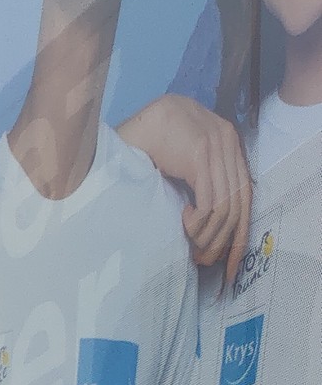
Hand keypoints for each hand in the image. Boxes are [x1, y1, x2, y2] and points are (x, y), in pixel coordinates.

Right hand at [119, 93, 252, 276]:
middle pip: (238, 203)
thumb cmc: (155, 145)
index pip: (245, 194)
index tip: (232, 260)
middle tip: (206, 261)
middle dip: (225, 240)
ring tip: (191, 246)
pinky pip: (209, 201)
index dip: (240, 230)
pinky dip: (198, 220)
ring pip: (224, 206)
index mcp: (231, 144)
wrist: (138, 123)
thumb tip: (213, 218)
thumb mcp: (187, 160)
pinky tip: (183, 222)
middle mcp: (230, 143)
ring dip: (208, 234)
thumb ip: (204, 176)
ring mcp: (217, 147)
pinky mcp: (200, 155)